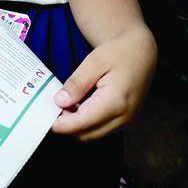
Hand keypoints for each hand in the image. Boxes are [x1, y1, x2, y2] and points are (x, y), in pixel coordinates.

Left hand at [51, 26, 155, 140]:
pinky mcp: (126, 120)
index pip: (82, 123)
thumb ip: (77, 83)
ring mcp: (127, 121)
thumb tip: (60, 102)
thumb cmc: (119, 52)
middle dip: (67, 126)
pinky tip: (79, 106)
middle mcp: (123, 117)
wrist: (143, 52)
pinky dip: (87, 123)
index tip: (45, 115)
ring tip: (67, 103)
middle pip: (86, 134)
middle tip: (53, 107)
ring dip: (77, 126)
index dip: (61, 124)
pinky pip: (102, 129)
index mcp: (116, 102)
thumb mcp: (94, 61)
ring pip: (93, 135)